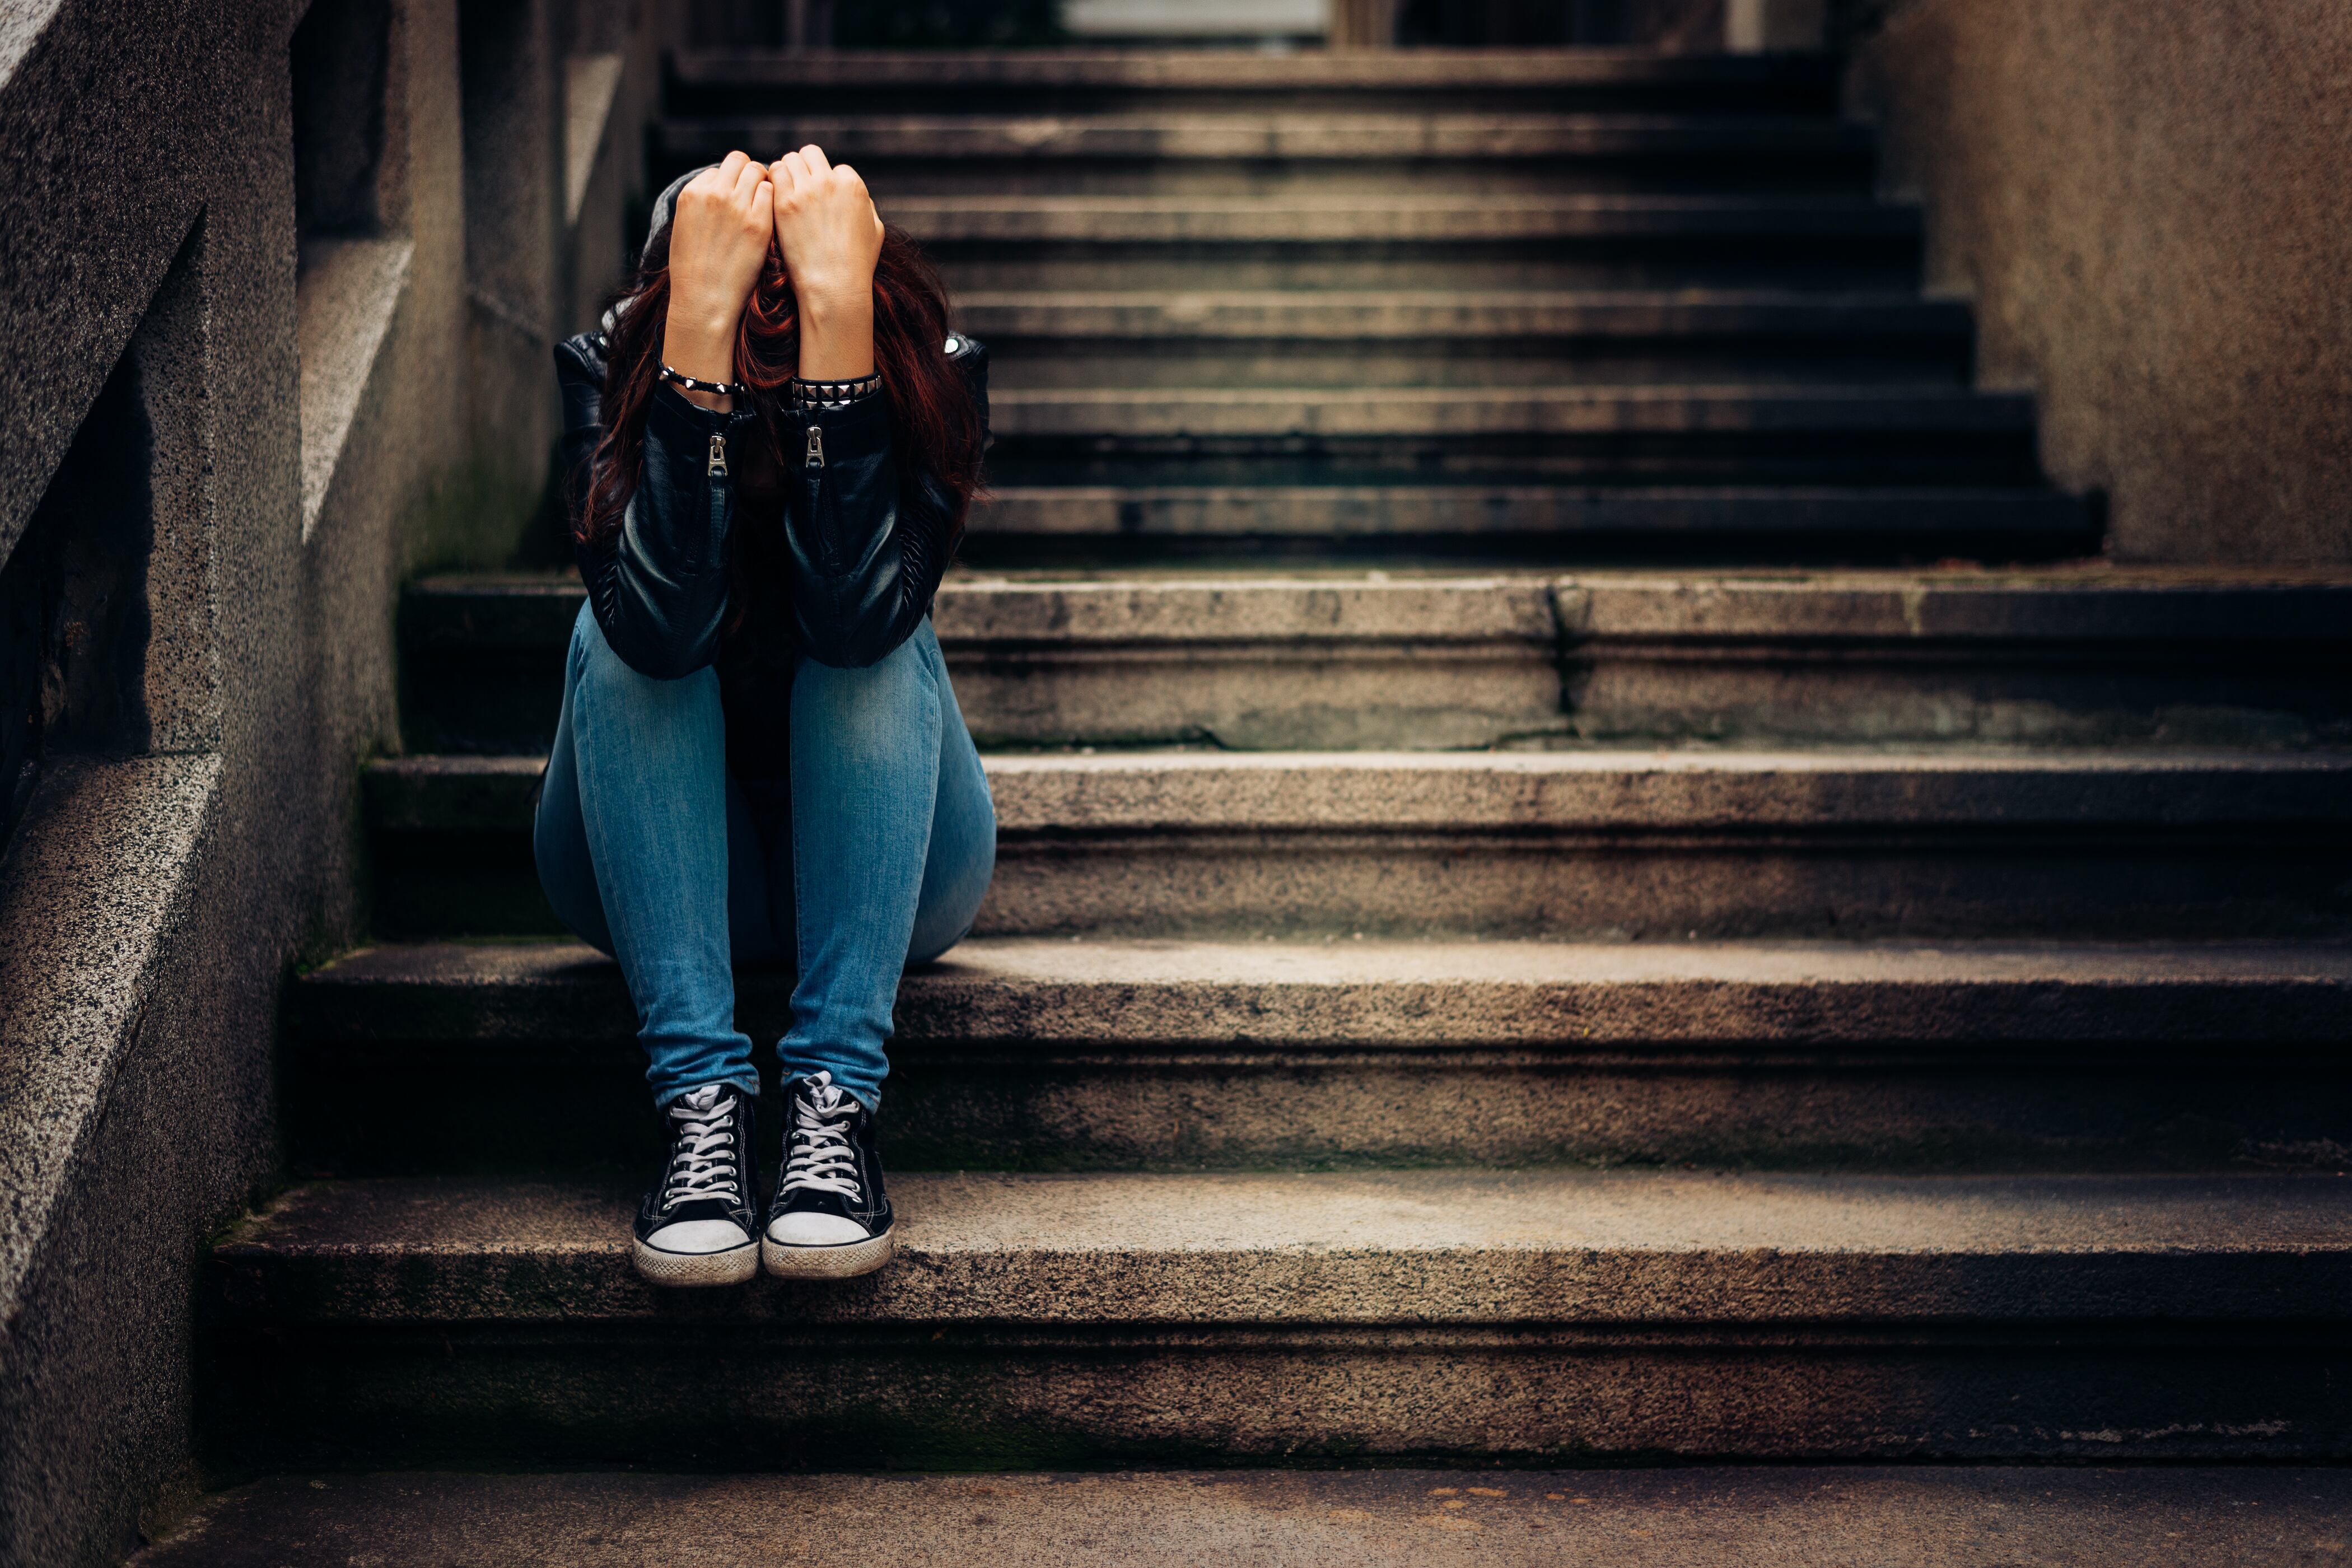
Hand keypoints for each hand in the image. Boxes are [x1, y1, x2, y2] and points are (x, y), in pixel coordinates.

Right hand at [662, 152, 772, 406]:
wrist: (704, 300)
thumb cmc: (693, 270)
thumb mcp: (686, 227)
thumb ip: (702, 203)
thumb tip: (719, 187)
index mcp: (693, 193)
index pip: (720, 169)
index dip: (731, 179)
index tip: (737, 194)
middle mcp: (714, 193)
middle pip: (740, 163)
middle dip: (749, 174)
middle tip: (758, 192)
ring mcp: (738, 205)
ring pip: (759, 173)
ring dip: (764, 184)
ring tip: (766, 204)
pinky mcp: (759, 222)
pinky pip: (773, 195)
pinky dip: (775, 201)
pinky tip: (774, 217)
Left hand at [769, 145, 881, 379]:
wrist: (834, 286)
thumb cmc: (856, 265)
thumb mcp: (875, 232)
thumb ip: (866, 207)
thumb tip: (858, 198)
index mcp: (853, 186)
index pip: (835, 168)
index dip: (826, 181)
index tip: (819, 196)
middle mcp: (829, 181)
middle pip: (809, 155)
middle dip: (803, 168)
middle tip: (796, 187)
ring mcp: (805, 189)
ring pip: (788, 160)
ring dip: (785, 173)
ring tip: (782, 193)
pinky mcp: (784, 201)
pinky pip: (773, 174)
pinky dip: (772, 182)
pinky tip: (772, 198)